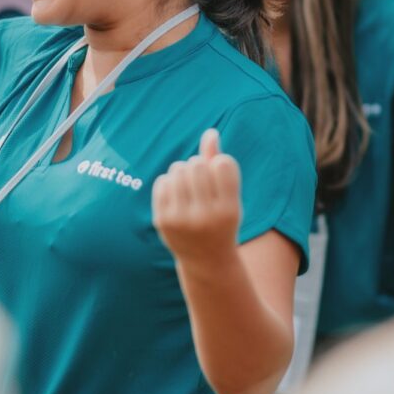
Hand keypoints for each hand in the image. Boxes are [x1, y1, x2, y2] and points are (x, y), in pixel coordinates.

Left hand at [152, 129, 241, 264]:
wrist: (206, 260)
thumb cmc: (222, 220)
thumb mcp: (230, 196)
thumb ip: (220, 163)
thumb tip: (210, 133)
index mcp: (229, 210)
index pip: (223, 164)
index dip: (220, 164)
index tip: (221, 178)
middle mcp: (206, 217)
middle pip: (198, 163)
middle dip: (199, 166)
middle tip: (202, 182)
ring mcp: (182, 220)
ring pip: (178, 168)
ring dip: (184, 172)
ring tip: (190, 188)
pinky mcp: (163, 221)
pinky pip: (163, 181)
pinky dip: (170, 182)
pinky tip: (178, 196)